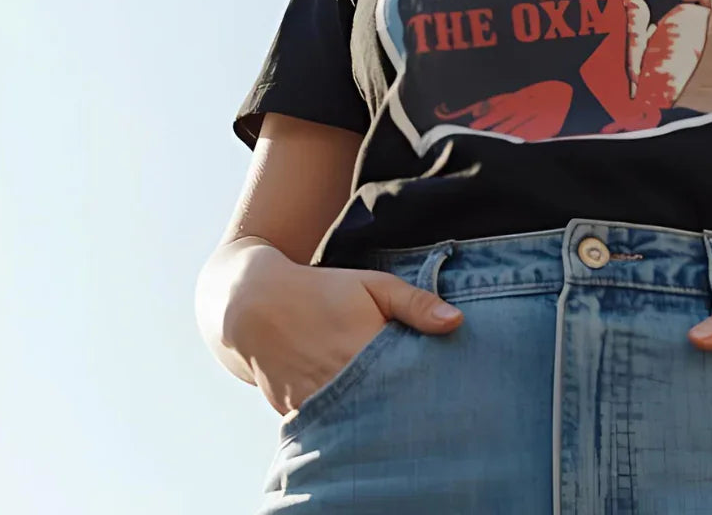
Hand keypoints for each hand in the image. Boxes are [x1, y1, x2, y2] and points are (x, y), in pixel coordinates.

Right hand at [223, 246, 463, 417]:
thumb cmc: (323, 290)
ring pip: (354, 423)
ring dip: (372, 418)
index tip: (444, 391)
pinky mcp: (293, 411)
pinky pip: (326, 426)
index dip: (427, 390)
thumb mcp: (374, 285)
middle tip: (425, 408)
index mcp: (363, 349)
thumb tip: (456, 322)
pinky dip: (343, 423)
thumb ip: (415, 304)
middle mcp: (337, 381)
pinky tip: (359, 415)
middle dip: (403, 409)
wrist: (255, 303)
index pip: (408, 383)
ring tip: (393, 411)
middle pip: (383, 408)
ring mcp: (312, 401)